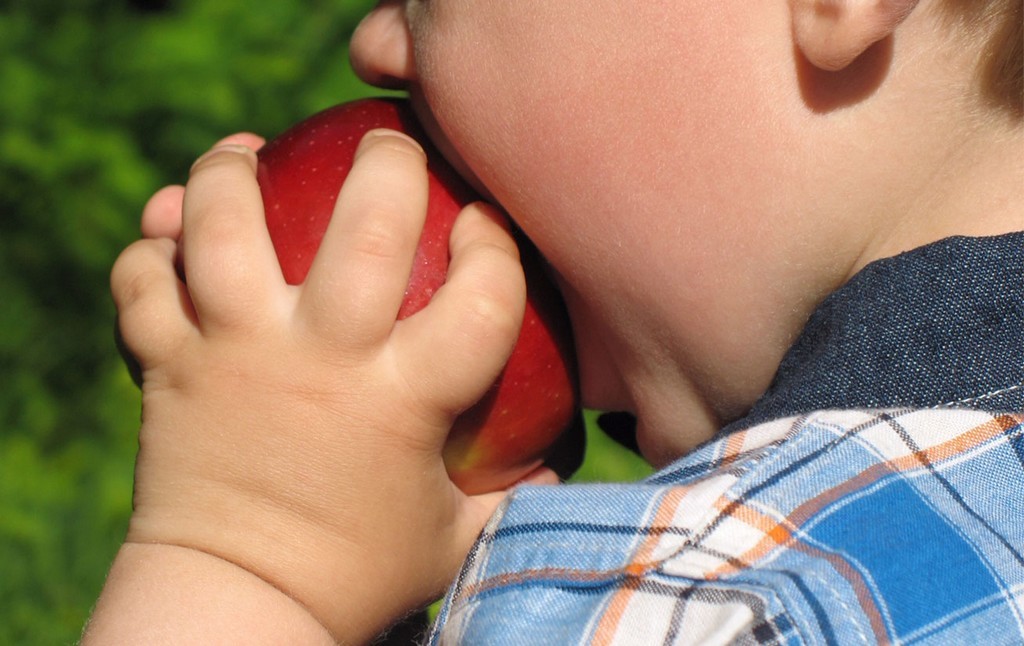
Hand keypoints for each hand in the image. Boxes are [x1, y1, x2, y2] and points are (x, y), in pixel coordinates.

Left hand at [106, 130, 530, 641]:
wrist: (238, 605)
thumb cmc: (357, 571)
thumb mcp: (451, 534)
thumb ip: (506, 488)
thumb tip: (556, 461)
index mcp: (405, 397)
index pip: (484, 293)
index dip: (498, 244)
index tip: (486, 225)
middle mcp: (322, 357)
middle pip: (366, 224)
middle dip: (389, 162)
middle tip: (388, 144)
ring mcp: (236, 353)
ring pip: (224, 226)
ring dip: (232, 175)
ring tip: (247, 156)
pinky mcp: (168, 365)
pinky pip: (144, 283)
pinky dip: (149, 250)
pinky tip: (169, 233)